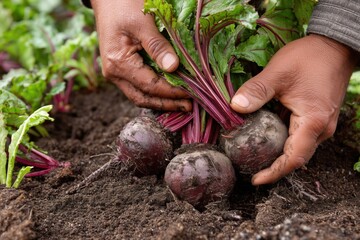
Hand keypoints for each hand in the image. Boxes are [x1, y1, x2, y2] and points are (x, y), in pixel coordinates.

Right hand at [91, 0, 191, 110]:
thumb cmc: (123, 5)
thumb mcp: (143, 22)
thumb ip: (157, 46)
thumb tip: (173, 68)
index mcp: (118, 63)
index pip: (150, 86)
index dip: (171, 93)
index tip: (191, 95)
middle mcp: (114, 73)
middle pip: (143, 98)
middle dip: (167, 104)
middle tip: (189, 107)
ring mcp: (115, 73)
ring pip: (140, 95)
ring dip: (161, 101)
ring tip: (182, 103)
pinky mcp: (120, 69)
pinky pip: (138, 87)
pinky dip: (154, 92)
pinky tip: (169, 92)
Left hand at [230, 34, 358, 184]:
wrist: (335, 46)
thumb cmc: (310, 58)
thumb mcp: (278, 72)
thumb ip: (257, 91)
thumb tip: (235, 107)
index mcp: (313, 122)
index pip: (293, 159)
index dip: (274, 173)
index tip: (255, 180)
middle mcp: (321, 129)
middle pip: (296, 157)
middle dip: (273, 166)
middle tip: (250, 167)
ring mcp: (322, 124)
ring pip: (298, 147)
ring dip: (278, 153)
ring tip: (255, 154)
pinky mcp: (318, 117)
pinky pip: (300, 135)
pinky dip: (284, 139)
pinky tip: (267, 134)